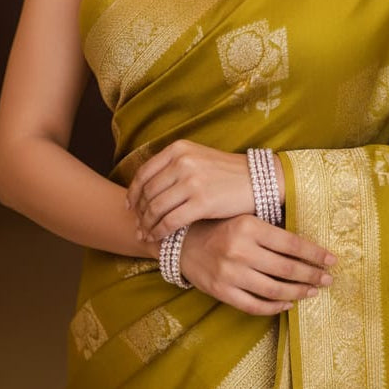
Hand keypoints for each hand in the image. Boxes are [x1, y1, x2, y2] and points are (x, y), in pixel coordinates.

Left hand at [127, 139, 283, 241]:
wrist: (259, 179)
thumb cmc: (228, 172)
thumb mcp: (198, 158)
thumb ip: (174, 166)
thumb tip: (147, 186)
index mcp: (179, 150)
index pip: (145, 173)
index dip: (133, 192)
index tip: (130, 206)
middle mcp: (182, 162)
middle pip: (147, 192)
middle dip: (138, 212)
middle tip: (137, 225)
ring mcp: (192, 182)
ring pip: (156, 208)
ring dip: (146, 224)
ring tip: (144, 234)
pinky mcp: (201, 202)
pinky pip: (170, 221)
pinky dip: (159, 232)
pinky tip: (157, 238)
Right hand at [178, 215, 335, 315]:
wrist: (182, 243)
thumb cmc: (220, 228)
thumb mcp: (245, 219)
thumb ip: (272, 231)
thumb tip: (309, 246)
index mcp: (249, 227)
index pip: (292, 244)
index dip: (315, 254)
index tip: (332, 260)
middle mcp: (240, 250)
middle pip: (287, 269)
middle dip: (312, 276)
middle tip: (328, 279)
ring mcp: (230, 274)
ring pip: (274, 290)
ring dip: (299, 292)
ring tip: (313, 292)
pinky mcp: (222, 292)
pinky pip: (255, 305)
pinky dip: (275, 306)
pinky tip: (288, 303)